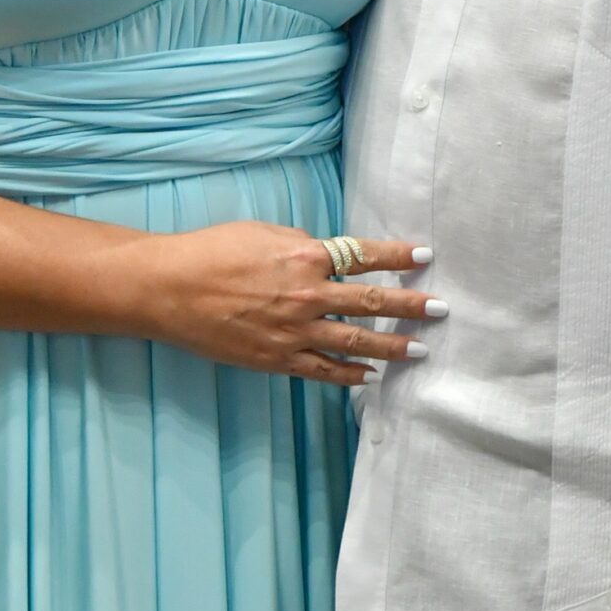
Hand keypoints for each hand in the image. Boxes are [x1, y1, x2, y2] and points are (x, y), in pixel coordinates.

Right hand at [146, 223, 442, 385]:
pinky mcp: (277, 359)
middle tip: (440, 310)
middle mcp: (307, 294)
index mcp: (305, 256)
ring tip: (419, 350)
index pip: (365, 255)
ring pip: (355, 342)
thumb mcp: (263, 232)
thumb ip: (302, 245)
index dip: (398, 255)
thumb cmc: (213, 251)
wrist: (169, 289)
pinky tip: (370, 377)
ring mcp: (294, 331)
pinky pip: (323, 370)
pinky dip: (349, 375)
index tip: (425, 256)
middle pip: (371, 301)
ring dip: (392, 347)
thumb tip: (327, 256)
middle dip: (410, 306)